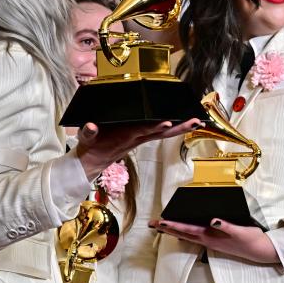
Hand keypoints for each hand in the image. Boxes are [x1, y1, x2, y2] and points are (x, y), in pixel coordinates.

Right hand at [75, 119, 200, 180]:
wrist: (92, 162)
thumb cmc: (90, 148)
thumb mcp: (86, 139)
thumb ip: (88, 132)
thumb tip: (91, 126)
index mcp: (125, 137)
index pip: (142, 130)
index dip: (154, 127)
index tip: (167, 122)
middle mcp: (137, 138)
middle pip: (161, 132)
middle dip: (179, 127)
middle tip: (195, 121)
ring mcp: (140, 138)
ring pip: (164, 133)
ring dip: (181, 127)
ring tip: (197, 121)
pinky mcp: (141, 137)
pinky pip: (160, 132)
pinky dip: (173, 127)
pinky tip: (184, 124)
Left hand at [150, 218, 279, 263]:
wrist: (261, 252)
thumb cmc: (252, 239)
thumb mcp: (242, 231)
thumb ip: (227, 226)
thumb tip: (213, 220)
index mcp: (212, 236)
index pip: (189, 230)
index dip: (174, 225)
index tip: (161, 222)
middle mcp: (208, 240)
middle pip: (183, 233)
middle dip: (167, 228)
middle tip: (152, 224)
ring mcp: (211, 242)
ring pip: (187, 235)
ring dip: (174, 231)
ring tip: (161, 227)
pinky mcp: (215, 241)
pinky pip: (195, 237)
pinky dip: (185, 233)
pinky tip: (182, 232)